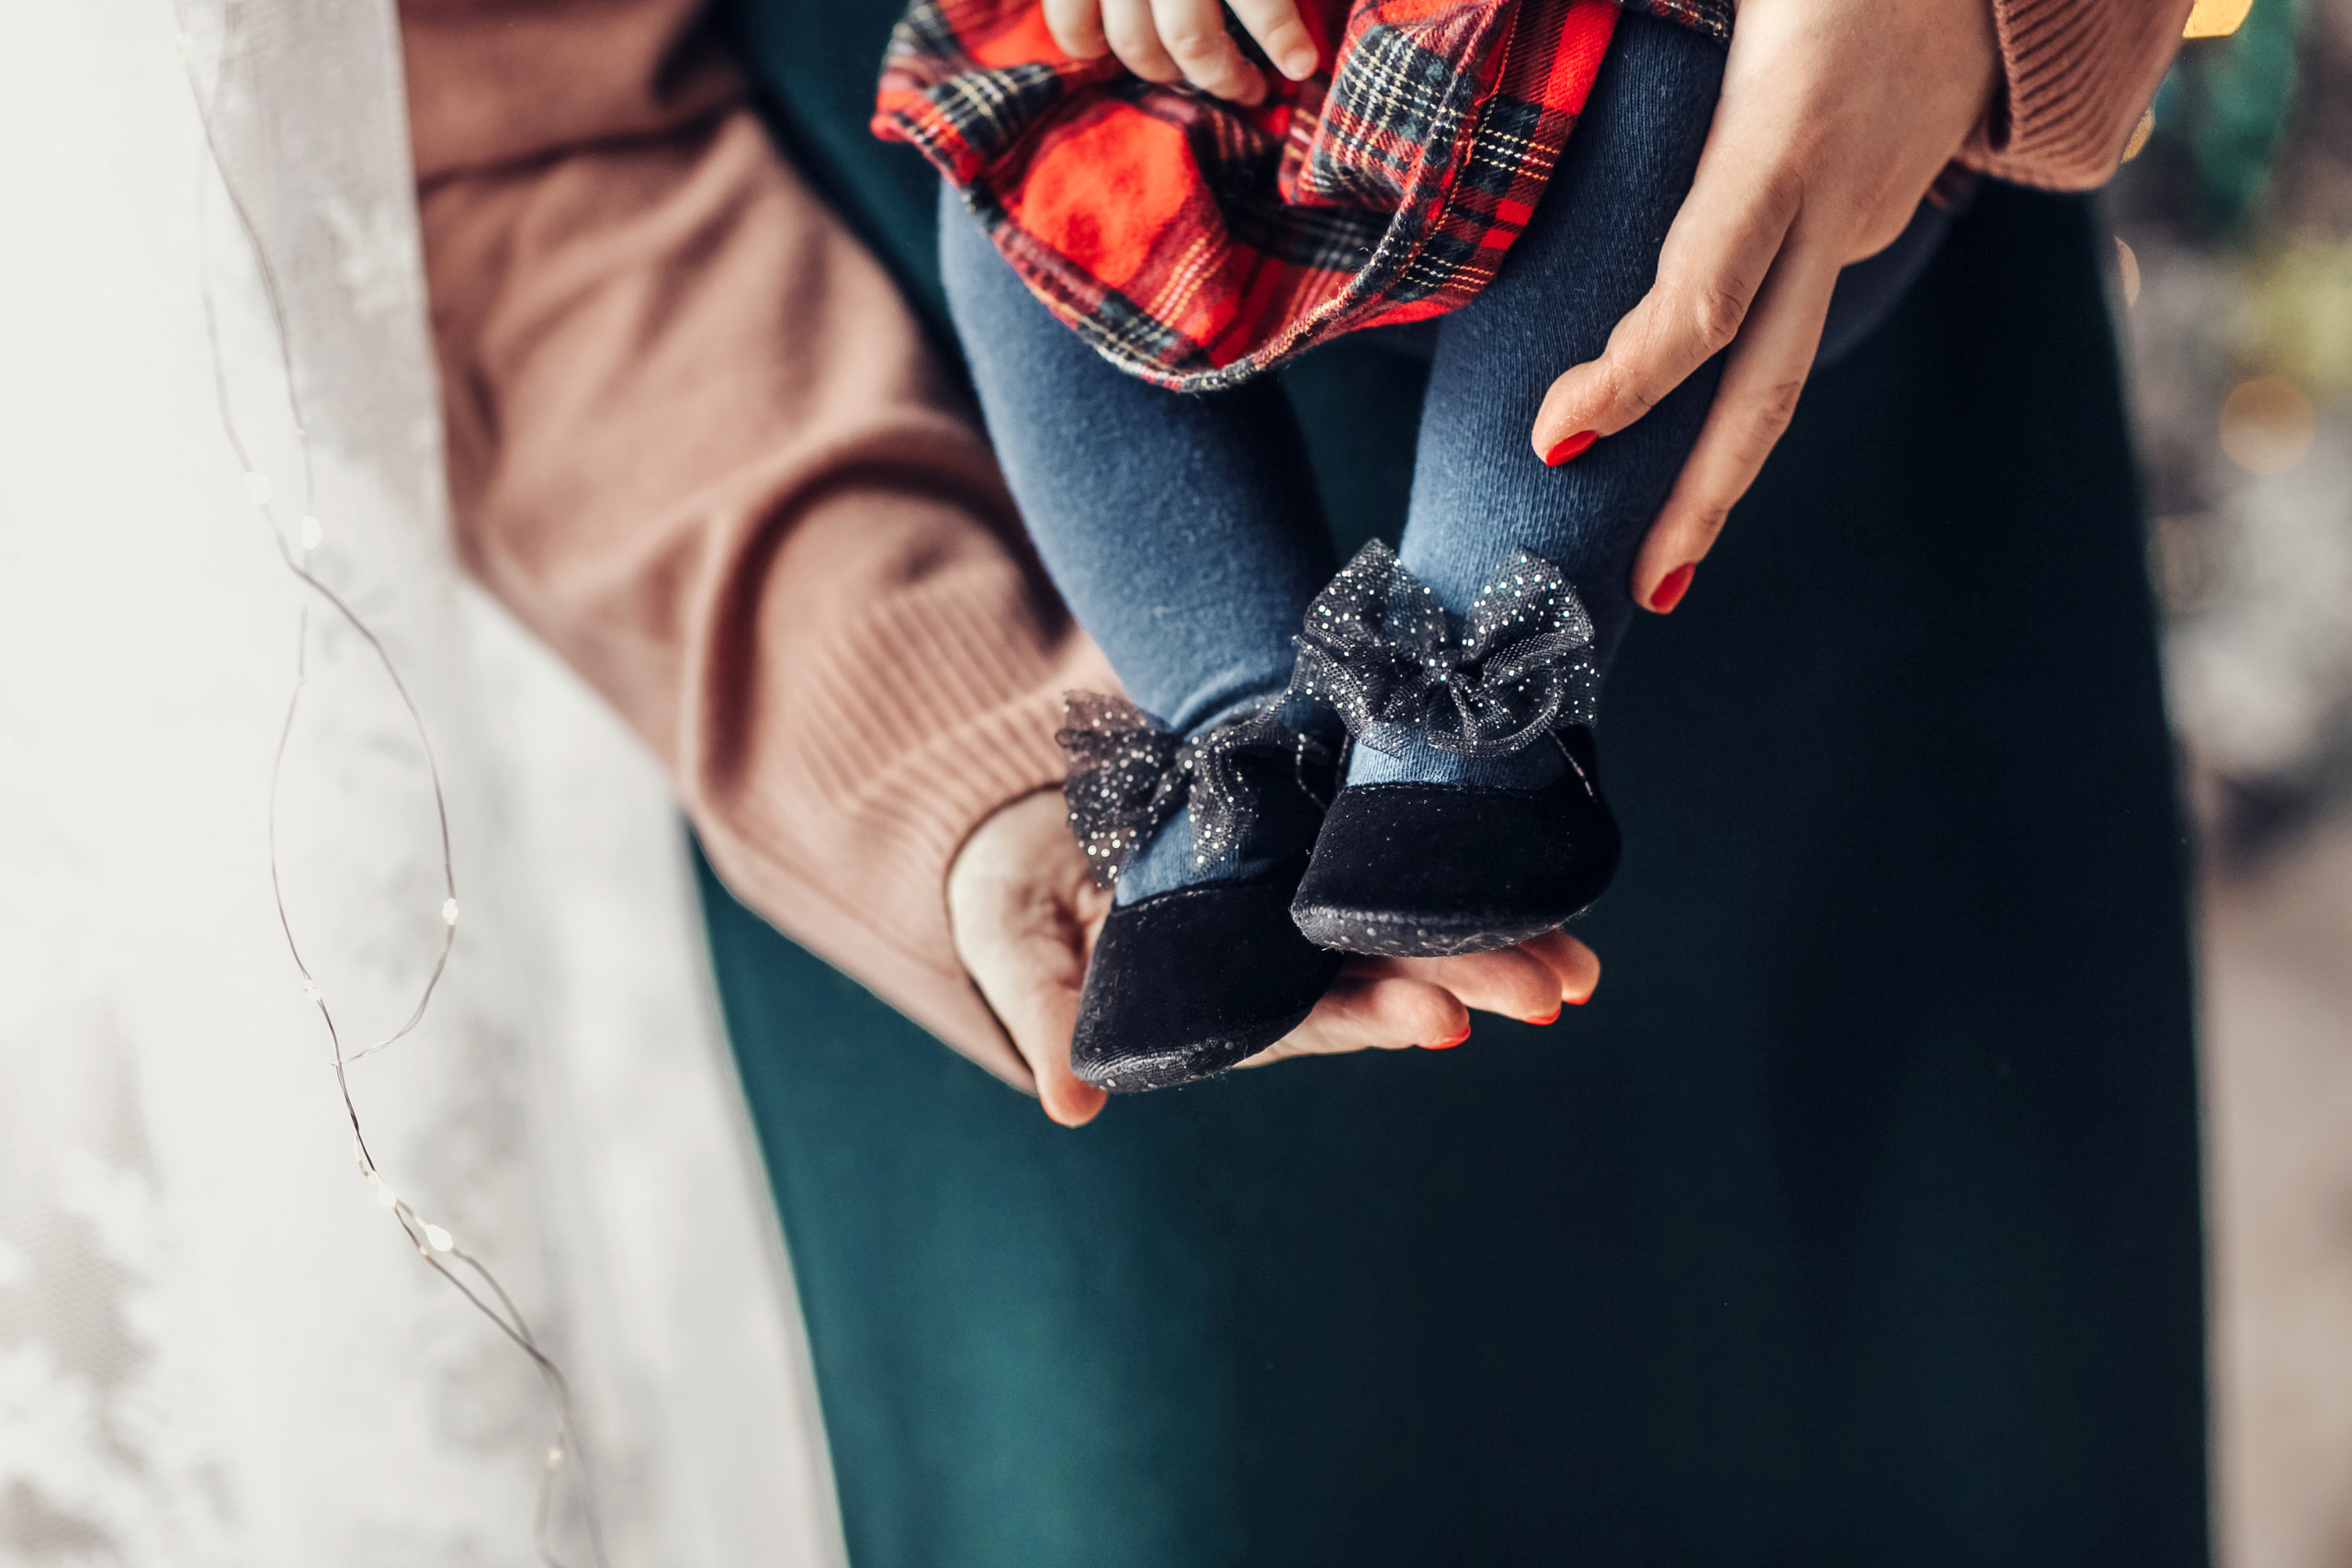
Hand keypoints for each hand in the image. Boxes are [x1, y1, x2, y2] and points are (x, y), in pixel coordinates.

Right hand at [948, 790, 1599, 1125]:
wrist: (1025, 812)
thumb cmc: (1012, 895)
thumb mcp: (1011, 946)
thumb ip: (1045, 1016)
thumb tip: (1070, 1105)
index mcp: (1220, 995)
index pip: (1308, 1016)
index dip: (1372, 1017)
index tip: (1436, 1023)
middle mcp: (1279, 958)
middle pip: (1383, 974)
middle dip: (1468, 982)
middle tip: (1552, 991)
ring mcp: (1302, 901)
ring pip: (1408, 924)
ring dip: (1493, 942)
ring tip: (1577, 964)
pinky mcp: (1315, 831)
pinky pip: (1393, 849)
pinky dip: (1461, 860)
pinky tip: (1539, 864)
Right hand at [1044, 0, 1319, 105]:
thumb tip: (1307, 43)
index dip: (1280, 36)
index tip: (1304, 67)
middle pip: (1190, 38)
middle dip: (1222, 75)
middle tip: (1248, 87)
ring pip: (1133, 42)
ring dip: (1164, 71)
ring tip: (1186, 71)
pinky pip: (1072, 27)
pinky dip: (1091, 48)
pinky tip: (1113, 51)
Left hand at [1528, 0, 2000, 611]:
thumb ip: (1653, 27)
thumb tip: (1506, 46)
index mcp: (1786, 140)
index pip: (1703, 294)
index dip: (1632, 378)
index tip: (1554, 438)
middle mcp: (1834, 205)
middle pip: (1768, 385)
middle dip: (1702, 500)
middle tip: (1644, 593)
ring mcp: (1864, 221)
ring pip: (1782, 360)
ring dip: (1718, 462)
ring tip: (1657, 554)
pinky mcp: (1872, 219)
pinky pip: (1791, 306)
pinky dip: (1734, 369)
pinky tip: (1682, 429)